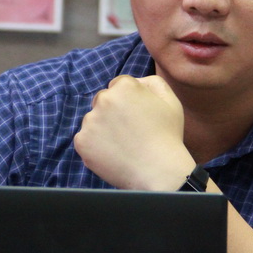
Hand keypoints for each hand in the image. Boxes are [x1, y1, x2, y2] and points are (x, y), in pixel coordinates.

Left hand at [74, 75, 194, 190]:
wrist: (159, 171)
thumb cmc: (168, 136)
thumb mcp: (170, 100)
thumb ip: (152, 82)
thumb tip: (136, 81)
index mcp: (124, 86)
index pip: (119, 86)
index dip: (129, 101)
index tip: (137, 116)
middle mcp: (104, 99)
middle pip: (103, 100)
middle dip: (113, 112)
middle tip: (130, 131)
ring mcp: (90, 121)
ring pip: (93, 120)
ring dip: (103, 128)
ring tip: (123, 144)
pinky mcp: (82, 141)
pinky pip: (86, 139)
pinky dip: (96, 146)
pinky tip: (114, 153)